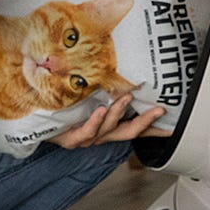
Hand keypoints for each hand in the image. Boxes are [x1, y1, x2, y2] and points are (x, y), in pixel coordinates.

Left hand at [47, 94, 172, 148]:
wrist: (36, 120)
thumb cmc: (63, 109)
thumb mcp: (88, 97)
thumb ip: (106, 89)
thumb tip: (118, 69)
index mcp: (108, 127)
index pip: (136, 129)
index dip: (155, 129)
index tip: (174, 126)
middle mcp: (101, 134)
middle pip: (128, 132)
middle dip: (145, 121)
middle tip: (158, 109)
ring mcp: (87, 138)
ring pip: (108, 130)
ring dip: (118, 113)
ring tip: (126, 98)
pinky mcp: (71, 139)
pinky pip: (86, 133)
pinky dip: (95, 122)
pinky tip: (101, 110)